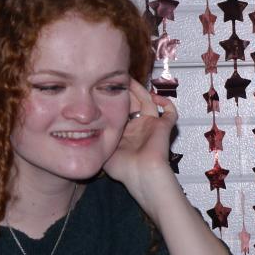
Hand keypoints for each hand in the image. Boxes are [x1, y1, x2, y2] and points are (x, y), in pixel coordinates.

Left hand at [102, 79, 177, 193]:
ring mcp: (152, 126)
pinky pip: (170, 111)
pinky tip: (154, 96)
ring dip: (142, 90)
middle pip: (135, 103)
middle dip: (127, 91)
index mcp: (126, 133)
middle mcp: (139, 127)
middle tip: (120, 80)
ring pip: (149, 101)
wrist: (141, 174)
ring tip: (131, 81)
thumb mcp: (103, 149)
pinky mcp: (164, 127)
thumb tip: (84, 126)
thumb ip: (96, 136)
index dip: (116, 99)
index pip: (122, 110)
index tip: (107, 88)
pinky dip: (166, 101)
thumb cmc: (124, 168)